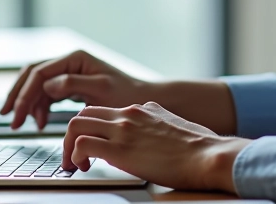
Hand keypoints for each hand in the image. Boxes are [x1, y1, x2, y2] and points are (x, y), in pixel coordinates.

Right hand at [0, 50, 149, 128]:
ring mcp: (69, 72)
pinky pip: (47, 93)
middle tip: (8, 117)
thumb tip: (47, 85)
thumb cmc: (125, 94)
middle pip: (32, 75)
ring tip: (25, 124)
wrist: (140, 99)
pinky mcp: (70, 85)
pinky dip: (40, 107)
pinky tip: (40, 122)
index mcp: (75, 58)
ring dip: (28, 104)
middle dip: (18, 95)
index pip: (39, 73)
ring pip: (37, 85)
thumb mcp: (101, 89)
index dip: (24, 93)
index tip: (16, 114)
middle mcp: (69, 62)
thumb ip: (73, 84)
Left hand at [63, 102, 250, 192]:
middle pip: (84, 114)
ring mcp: (123, 129)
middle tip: (72, 156)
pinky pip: (81, 145)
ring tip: (72, 164)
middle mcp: (129, 113)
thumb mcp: (175, 125)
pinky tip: (82, 168)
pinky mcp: (119, 149)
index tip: (90, 145)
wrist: (208, 155)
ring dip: (67, 145)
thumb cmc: (200, 147)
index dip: (92, 128)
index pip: (105, 110)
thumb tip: (153, 131)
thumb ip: (158, 123)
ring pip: (75, 125)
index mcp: (143, 108)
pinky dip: (74, 156)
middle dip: (71, 135)